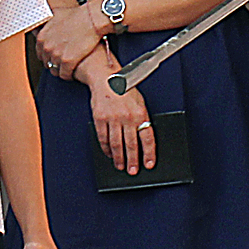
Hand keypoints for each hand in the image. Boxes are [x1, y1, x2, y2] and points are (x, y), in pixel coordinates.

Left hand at [36, 5, 103, 79]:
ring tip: (69, 68)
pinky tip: (73, 73)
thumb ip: (48, 25)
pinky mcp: (67, 61)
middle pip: (47, 62)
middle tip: (63, 62)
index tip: (54, 56)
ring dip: (61, 70)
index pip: (40, 53)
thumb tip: (44, 26)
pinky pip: (64, 74)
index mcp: (42, 37)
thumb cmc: (77, 16)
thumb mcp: (56, 16)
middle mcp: (47, 46)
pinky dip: (69, 75)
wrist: (91, 19)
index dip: (48, 56)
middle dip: (54, 63)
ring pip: (55, 70)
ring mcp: (56, 54)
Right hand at [86, 54, 154, 174]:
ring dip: (118, 158)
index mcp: (140, 113)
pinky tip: (108, 153)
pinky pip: (103, 138)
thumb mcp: (139, 102)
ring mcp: (112, 118)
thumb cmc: (125, 89)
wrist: (107, 78)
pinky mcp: (100, 118)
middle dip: (132, 161)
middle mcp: (127, 117)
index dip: (148, 153)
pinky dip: (105, 148)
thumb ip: (141, 119)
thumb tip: (143, 139)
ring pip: (116, 144)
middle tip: (132, 171)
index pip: (147, 138)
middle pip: (130, 145)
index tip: (148, 165)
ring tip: (120, 166)